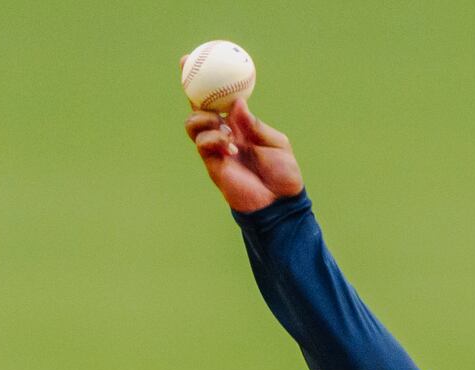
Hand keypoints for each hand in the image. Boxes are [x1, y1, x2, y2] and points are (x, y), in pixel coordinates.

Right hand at [183, 90, 303, 212]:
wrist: (281, 203)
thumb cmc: (284, 173)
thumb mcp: (276, 142)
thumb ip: (255, 124)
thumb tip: (238, 103)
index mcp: (240, 125)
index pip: (220, 99)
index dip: (209, 82)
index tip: (199, 62)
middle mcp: (225, 133)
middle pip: (198, 107)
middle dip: (190, 90)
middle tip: (192, 79)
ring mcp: (216, 149)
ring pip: (193, 124)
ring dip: (205, 119)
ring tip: (224, 128)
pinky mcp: (213, 164)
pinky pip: (202, 144)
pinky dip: (214, 140)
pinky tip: (230, 146)